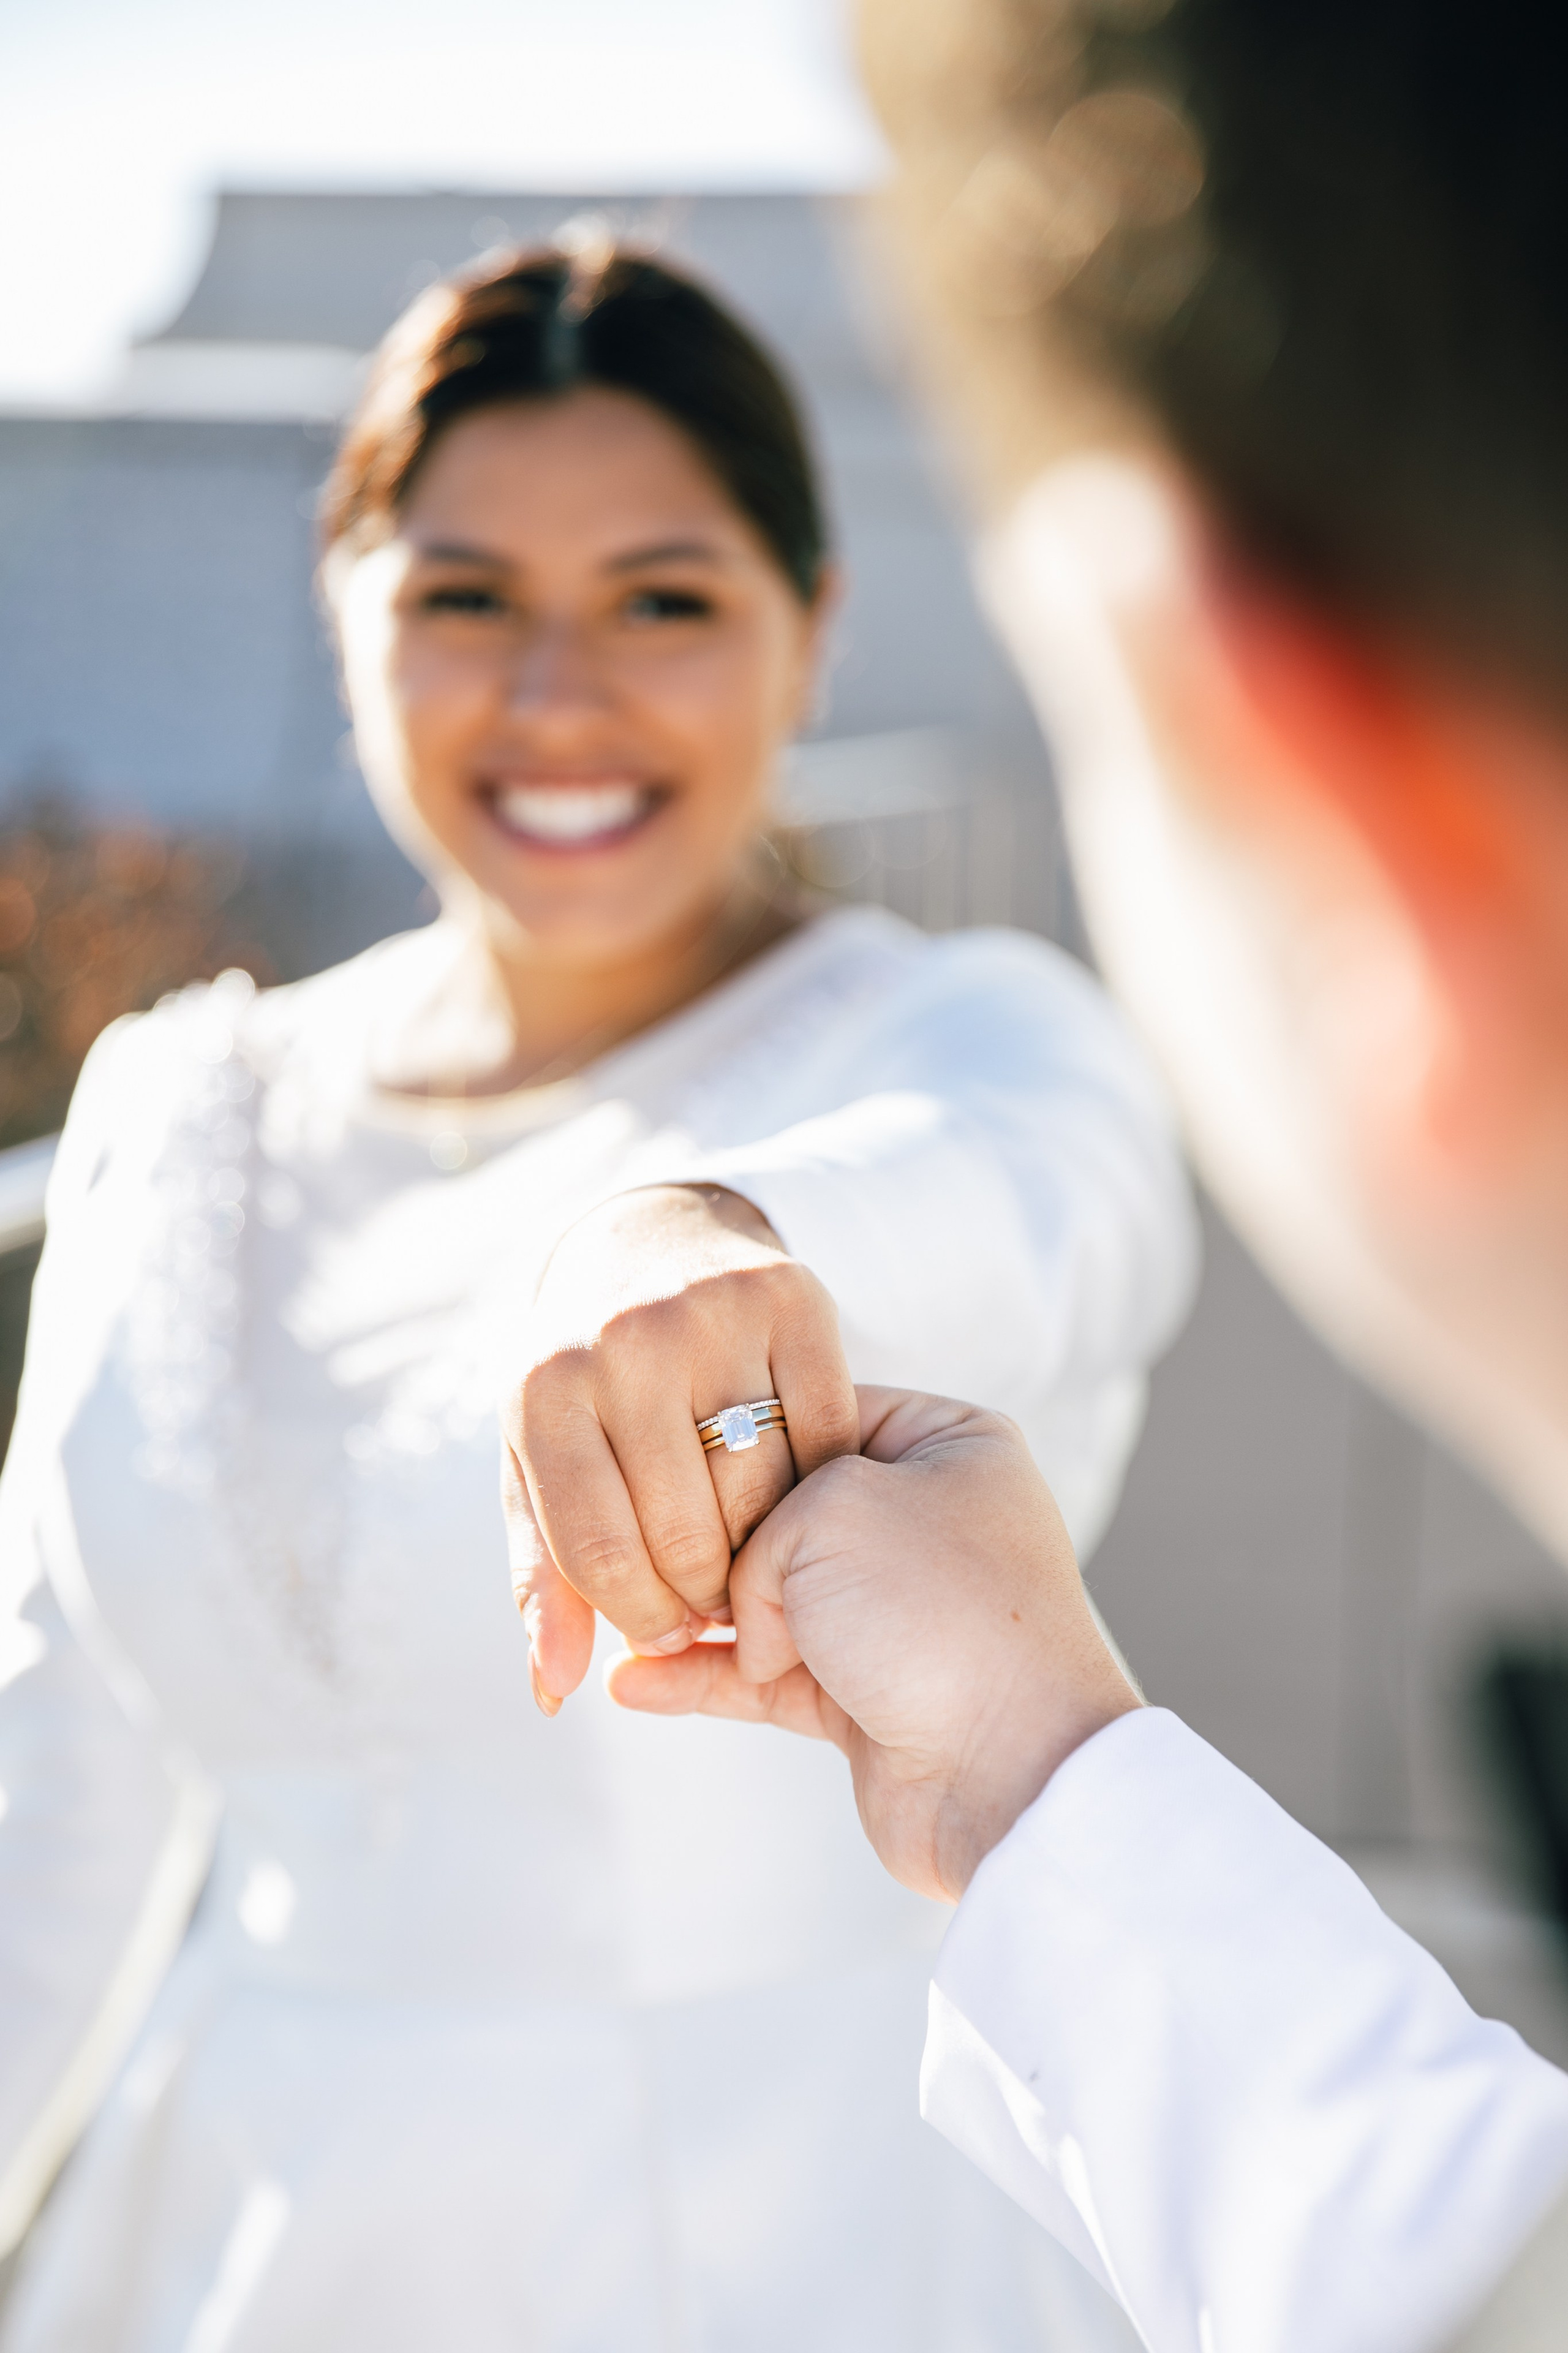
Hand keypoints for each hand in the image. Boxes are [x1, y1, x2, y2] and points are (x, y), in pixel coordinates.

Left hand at [503, 1184, 859, 1712]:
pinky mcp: (793, 1296)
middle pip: (684, 1530)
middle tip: (719, 1603)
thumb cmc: (586, 1382)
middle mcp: (623, 1340)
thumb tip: (557, 1691)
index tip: (666, 1636)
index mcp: (544, 1388)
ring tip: (755, 1558)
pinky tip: (801, 1501)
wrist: (646, 1240)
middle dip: (706, 1595)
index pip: (598, 1553)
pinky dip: (822, 1486)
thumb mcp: (540, 1466)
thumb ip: (548, 1578)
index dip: (640, 1619)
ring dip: (768, 1551)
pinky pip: (828, 1431)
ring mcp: (711, 1311)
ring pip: (762, 1488)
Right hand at [606, 1389, 1140, 1901]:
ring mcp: (893, 1609)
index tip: (669, 1461)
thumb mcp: (831, 1510)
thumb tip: (734, 1594)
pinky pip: (764, 1674)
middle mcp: (924, 1520)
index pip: (814, 1408)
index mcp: (946, 1443)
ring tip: (626, 1624)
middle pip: (782, 1506)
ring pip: (768, 1597)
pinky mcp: (864, 1692)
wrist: (1010, 1771)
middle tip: (644, 1553)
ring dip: (695, 1613)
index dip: (739, 1439)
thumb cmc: (940, 1612)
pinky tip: (629, 1681)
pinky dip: (702, 1678)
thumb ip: (758, 1524)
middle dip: (709, 1535)